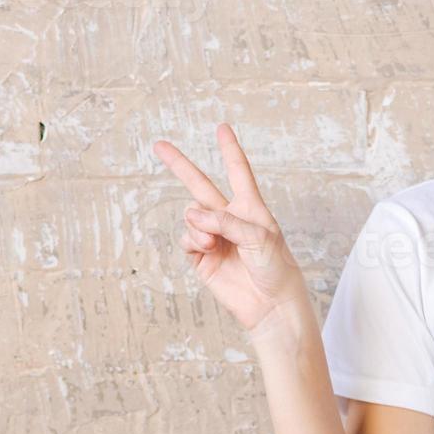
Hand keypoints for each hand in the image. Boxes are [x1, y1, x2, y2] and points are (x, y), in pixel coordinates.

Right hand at [151, 122, 309, 334]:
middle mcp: (229, 218)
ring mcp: (213, 237)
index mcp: (250, 207)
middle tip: (158, 145)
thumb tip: (192, 215)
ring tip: (213, 242)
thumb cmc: (275, 268)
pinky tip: (206, 248)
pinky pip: (187, 240)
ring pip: (191, 217)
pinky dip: (193, 240)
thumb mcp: (259, 237)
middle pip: (200, 185)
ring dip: (198, 225)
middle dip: (179, 165)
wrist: (270, 305)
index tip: (221, 128)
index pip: (238, 171)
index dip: (229, 149)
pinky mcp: (202, 258)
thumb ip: (226, 221)